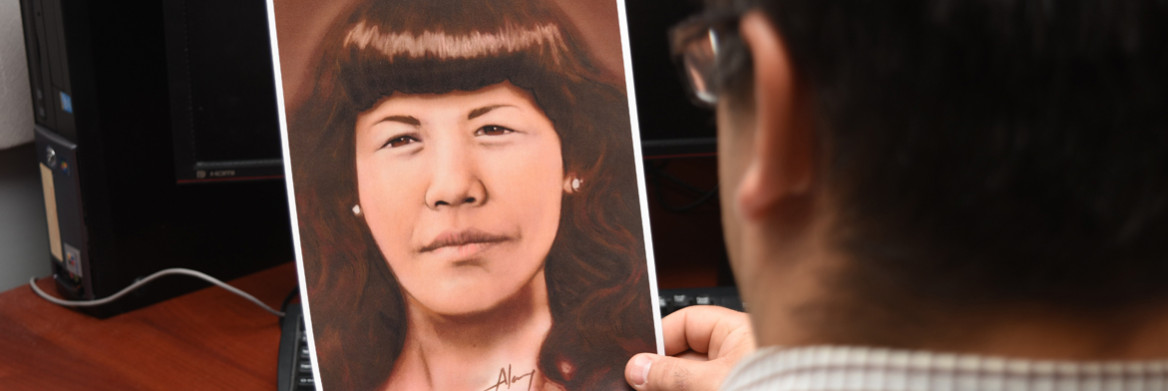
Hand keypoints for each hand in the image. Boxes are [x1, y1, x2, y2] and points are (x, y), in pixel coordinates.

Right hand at [625, 305, 754, 390]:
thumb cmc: (776, 387)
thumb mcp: (711, 382)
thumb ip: (670, 376)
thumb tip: (638, 369)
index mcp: (738, 332)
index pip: (687, 324)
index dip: (659, 339)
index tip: (637, 359)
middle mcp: (738, 354)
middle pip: (685, 356)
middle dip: (661, 371)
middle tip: (636, 383)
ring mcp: (737, 377)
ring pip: (691, 380)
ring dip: (669, 387)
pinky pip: (702, 390)